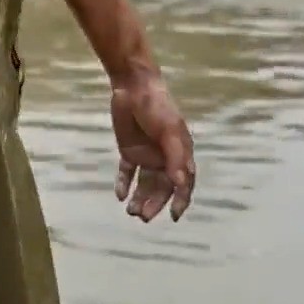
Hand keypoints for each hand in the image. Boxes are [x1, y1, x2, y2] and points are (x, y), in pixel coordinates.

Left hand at [111, 69, 195, 221]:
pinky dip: (124, 184)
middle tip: (142, 216)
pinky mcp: (129, 151)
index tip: (173, 216)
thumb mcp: (169, 131)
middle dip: (154, 203)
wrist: (133, 87)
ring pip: (144, 184)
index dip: (181, 200)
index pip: (184, 183)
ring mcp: (147, 155)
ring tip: (130, 211)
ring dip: (139, 198)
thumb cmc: (157, 107)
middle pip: (162, 188)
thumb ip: (175, 157)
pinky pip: (127, 172)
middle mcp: (165, 158)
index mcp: (180, 153)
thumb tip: (182, 184)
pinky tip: (120, 195)